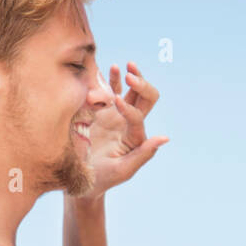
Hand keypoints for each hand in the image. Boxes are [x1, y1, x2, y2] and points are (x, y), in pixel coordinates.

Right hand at [79, 61, 168, 198]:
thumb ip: (143, 154)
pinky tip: (113, 67)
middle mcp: (130, 123)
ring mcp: (117, 115)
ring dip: (133, 76)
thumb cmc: (102, 179)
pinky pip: (112, 89)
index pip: (138, 116)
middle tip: (130, 75)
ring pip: (132, 90)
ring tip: (126, 66)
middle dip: (141, 84)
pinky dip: (114, 78)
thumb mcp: (123, 170)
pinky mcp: (102, 110)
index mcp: (136, 137)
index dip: (129, 108)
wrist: (79, 179)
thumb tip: (165, 138)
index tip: (115, 102)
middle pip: (145, 97)